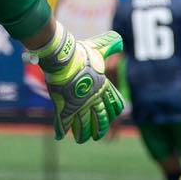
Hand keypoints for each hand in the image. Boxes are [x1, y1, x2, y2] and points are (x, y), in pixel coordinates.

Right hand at [33, 24, 124, 142]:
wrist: (62, 58)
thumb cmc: (80, 53)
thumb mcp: (97, 47)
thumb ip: (110, 44)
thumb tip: (121, 40)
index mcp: (103, 88)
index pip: (115, 105)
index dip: (114, 112)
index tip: (113, 116)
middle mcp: (92, 100)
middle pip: (101, 121)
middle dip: (100, 130)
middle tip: (97, 135)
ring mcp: (78, 106)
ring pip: (82, 126)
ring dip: (82, 135)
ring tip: (81, 139)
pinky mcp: (63, 108)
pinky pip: (62, 123)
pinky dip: (60, 130)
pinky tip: (59, 136)